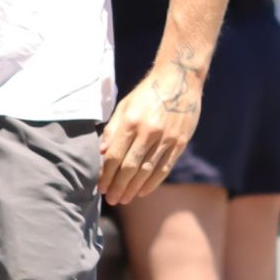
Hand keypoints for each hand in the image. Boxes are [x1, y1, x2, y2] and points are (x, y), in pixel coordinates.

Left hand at [98, 56, 203, 206]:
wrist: (179, 79)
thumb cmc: (147, 93)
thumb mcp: (124, 105)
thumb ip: (112, 130)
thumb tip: (100, 153)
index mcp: (131, 121)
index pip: (114, 155)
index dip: (106, 174)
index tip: (100, 187)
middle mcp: (148, 132)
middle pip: (130, 167)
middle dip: (118, 186)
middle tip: (111, 199)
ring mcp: (166, 139)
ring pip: (147, 171)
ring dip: (134, 188)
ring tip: (124, 199)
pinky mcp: (179, 143)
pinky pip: (164, 168)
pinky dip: (153, 182)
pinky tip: (143, 191)